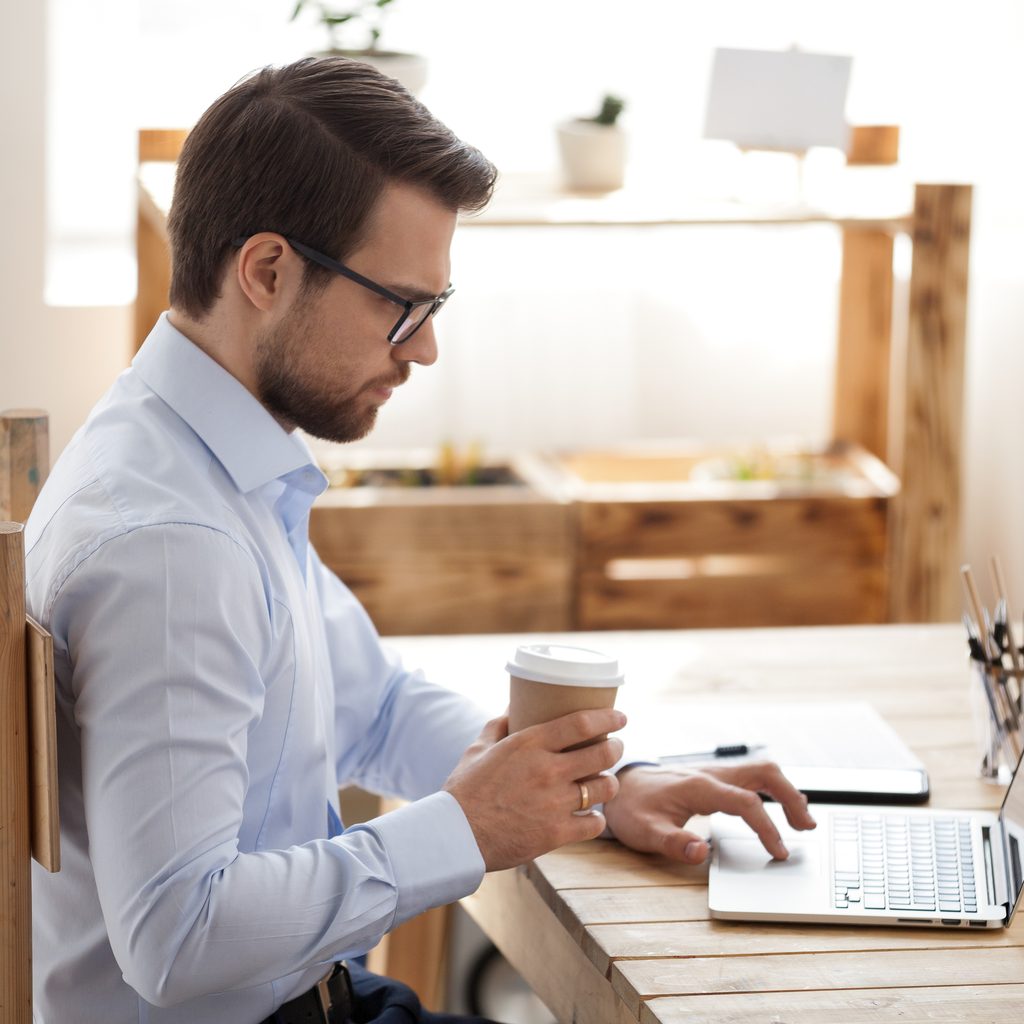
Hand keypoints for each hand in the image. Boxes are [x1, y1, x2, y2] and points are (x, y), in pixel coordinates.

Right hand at [443, 708, 626, 870]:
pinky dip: (596, 820)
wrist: (454, 836)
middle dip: (616, 748)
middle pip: (603, 753)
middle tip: (615, 747)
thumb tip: (512, 707)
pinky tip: (590, 816)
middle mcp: (547, 770)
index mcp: (529, 744)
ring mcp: (554, 803)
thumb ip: (498, 726)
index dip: (608, 717)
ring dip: (609, 784)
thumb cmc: (465, 789)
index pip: (582, 723)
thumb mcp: (479, 748)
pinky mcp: (556, 833)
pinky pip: (594, 824)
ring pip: (605, 788)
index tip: (620, 717)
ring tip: (605, 782)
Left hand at [602, 761, 816, 863]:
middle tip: (807, 827)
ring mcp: (713, 773)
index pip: (746, 803)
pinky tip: (779, 808)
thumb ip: (673, 842)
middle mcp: (711, 774)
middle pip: (764, 773)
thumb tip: (702, 853)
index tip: (779, 853)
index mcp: (699, 787)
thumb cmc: (631, 808)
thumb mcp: (644, 832)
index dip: (767, 828)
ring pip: (760, 771)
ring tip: (803, 821)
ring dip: (786, 791)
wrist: (618, 787)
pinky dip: (772, 790)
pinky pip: (751, 777)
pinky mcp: (713, 778)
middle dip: (791, 797)